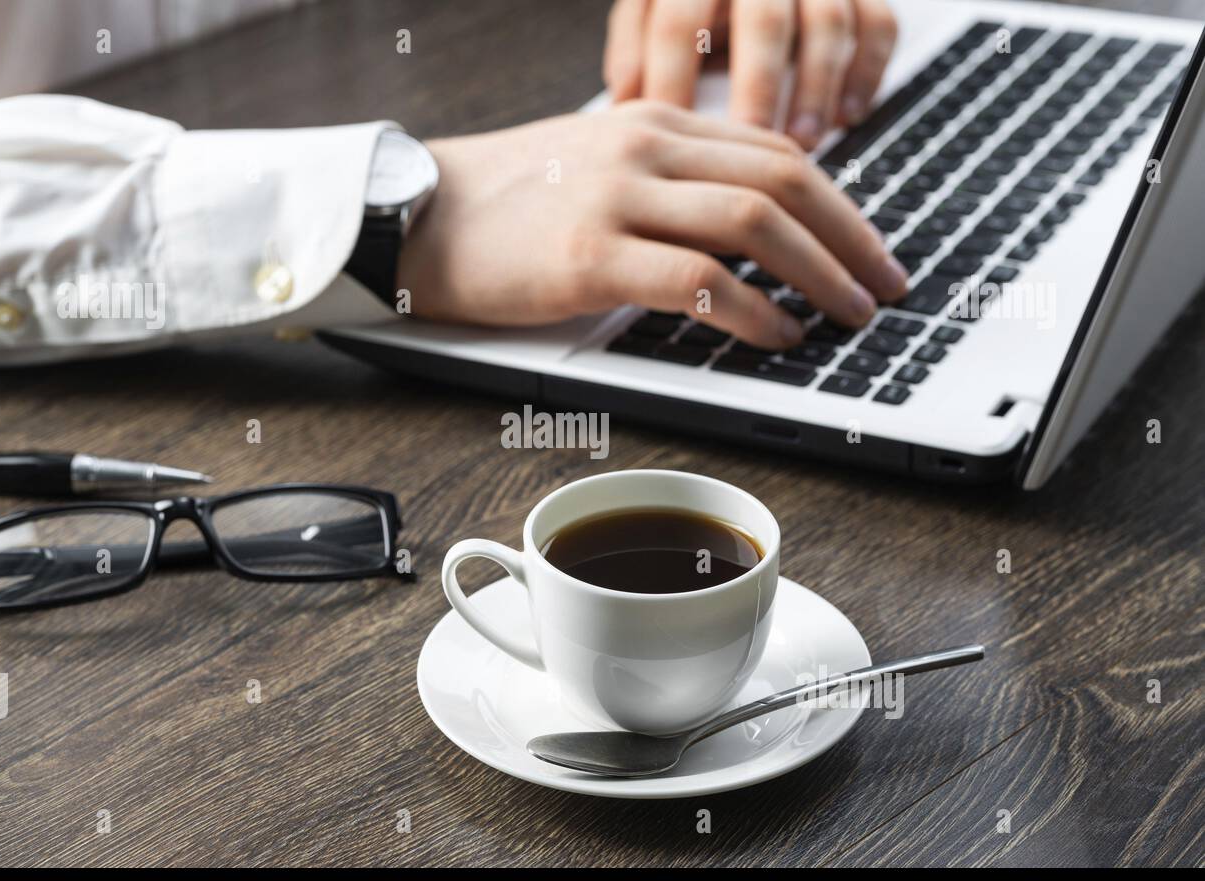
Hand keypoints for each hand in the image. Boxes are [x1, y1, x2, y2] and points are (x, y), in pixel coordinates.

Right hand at [397, 103, 907, 350]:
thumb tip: (749, 224)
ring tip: (848, 316)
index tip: (871, 248)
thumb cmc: (509, 203)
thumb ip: (670, 180)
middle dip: (851, 240)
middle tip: (886, 288)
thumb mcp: (598, 165)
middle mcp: (646, 147)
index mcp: (655, 122)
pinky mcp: (590, 256)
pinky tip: (778, 335)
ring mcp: (618, 198)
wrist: (418, 214)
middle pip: (784, 182)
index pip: (777, 151)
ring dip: (819, 275)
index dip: (841, 205)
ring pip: (754, 222)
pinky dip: (752, 311)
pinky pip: (698, 279)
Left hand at [604, 0, 898, 148]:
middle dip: (756, 87)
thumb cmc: (689, 14)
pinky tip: (850, 118)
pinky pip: (878, 23)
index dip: (671, 79)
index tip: (666, 143)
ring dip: (817, 87)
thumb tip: (625, 110)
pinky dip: (867, 71)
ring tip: (803, 144)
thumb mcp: (647, 15)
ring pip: (828, 22)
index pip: (677, 19)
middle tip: (749, 145)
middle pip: (762, 19)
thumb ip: (634, 52)